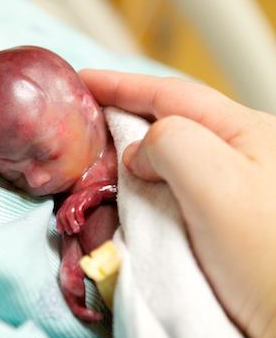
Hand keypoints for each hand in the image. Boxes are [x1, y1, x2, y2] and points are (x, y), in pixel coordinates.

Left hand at [56, 184, 116, 234]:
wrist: (102, 189)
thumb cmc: (91, 199)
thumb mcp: (80, 206)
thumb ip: (74, 213)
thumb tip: (70, 225)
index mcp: (68, 201)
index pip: (59, 213)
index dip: (59, 223)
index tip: (61, 231)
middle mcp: (71, 200)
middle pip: (62, 214)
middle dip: (65, 225)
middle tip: (70, 232)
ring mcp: (77, 199)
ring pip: (69, 213)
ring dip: (71, 223)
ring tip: (76, 230)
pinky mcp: (85, 199)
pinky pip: (78, 209)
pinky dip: (79, 218)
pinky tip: (82, 223)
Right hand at [80, 70, 275, 337]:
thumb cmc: (267, 256)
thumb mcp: (216, 181)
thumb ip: (170, 144)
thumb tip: (139, 155)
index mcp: (247, 132)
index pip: (172, 94)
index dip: (121, 85)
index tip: (80, 81)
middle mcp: (242, 157)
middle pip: (171, 124)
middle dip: (124, 119)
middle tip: (83, 124)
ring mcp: (233, 193)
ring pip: (170, 162)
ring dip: (132, 161)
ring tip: (98, 162)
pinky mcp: (223, 228)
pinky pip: (174, 196)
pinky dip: (145, 194)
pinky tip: (129, 201)